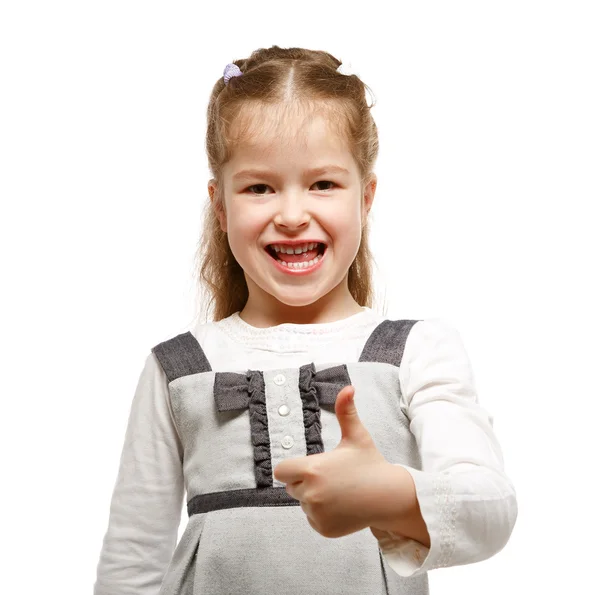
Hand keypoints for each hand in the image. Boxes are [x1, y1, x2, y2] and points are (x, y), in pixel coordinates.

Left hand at [273, 385, 390, 537]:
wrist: (390, 496)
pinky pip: (313, 519)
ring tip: (339, 492)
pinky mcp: (323, 528)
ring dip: (315, 499)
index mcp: (313, 470)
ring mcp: (316, 514)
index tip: (310, 467)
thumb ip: (346, 411)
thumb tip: (348, 387)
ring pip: (303, 504)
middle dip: (304, 482)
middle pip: (291, 487)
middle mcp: (311, 494)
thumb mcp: (357, 436)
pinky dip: (323, 515)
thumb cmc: (371, 464)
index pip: (282, 471)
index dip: (293, 468)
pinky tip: (342, 507)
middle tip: (330, 479)